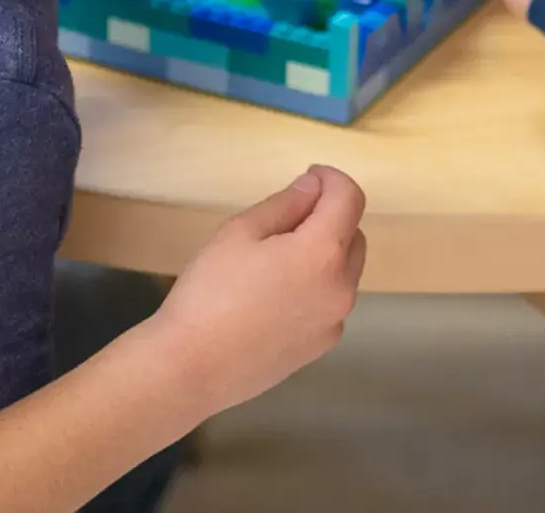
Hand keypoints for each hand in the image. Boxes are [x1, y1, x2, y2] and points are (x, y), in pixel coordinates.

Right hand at [152, 165, 367, 408]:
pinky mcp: (321, 346)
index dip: (332, 179)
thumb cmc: (209, 292)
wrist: (190, 367)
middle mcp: (342, 288)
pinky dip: (316, 287)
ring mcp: (335, 321)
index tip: (309, 176)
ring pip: (345, 271)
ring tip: (276, 259)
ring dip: (325, 253)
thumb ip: (285, 203)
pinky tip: (274, 296)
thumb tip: (313, 188)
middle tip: (286, 218)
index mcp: (324, 253)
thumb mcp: (240, 232)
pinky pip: (330, 302)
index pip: (350, 199)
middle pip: (353, 235)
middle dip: (329, 217)